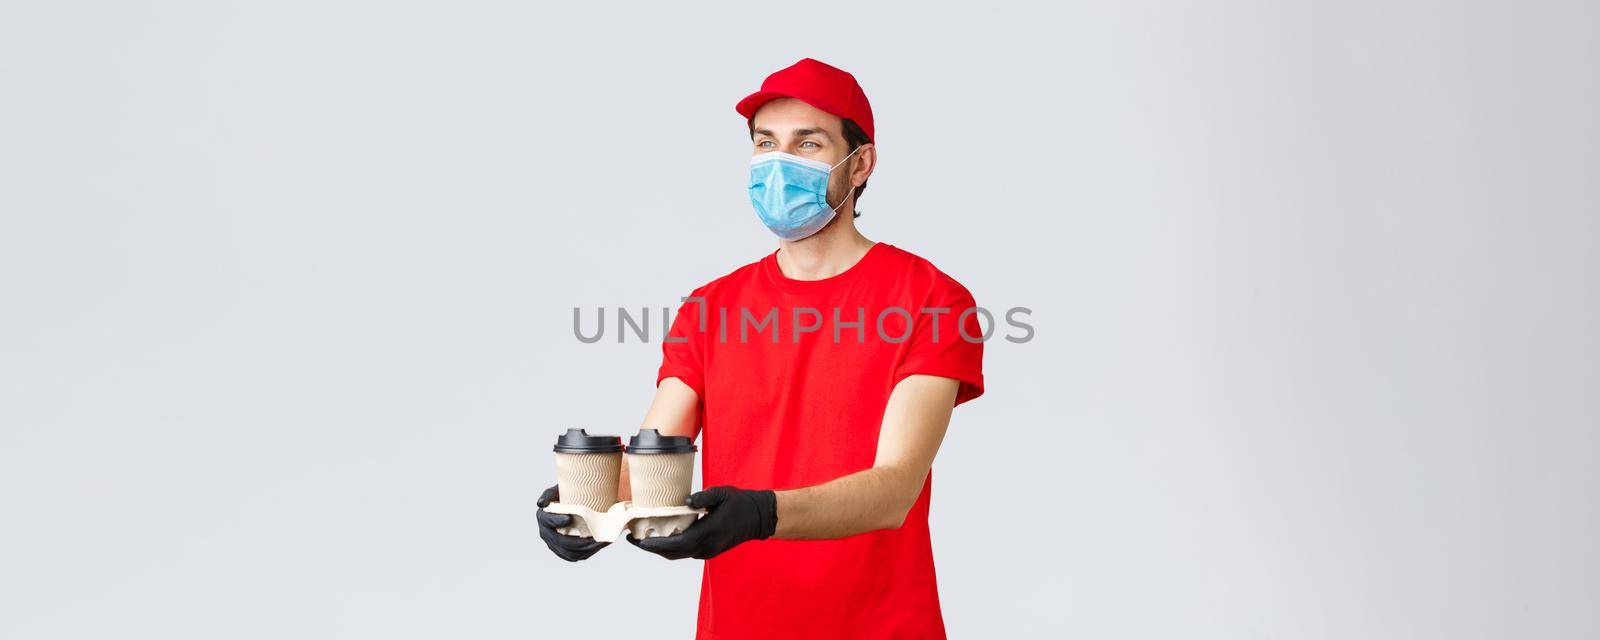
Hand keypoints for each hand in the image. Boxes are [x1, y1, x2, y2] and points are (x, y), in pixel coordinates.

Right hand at [537, 485, 610, 561]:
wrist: (570, 504)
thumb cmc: (565, 494)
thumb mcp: (557, 490)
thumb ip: (550, 494)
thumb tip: (541, 504)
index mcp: (543, 517)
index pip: (547, 521)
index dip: (556, 520)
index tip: (569, 517)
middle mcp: (545, 533)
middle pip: (561, 542)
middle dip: (579, 542)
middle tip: (595, 537)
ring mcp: (553, 544)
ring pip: (569, 553)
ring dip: (586, 550)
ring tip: (600, 543)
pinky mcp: (563, 551)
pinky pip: (574, 556)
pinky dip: (586, 553)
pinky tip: (597, 547)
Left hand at [627, 485, 776, 559]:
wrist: (759, 517)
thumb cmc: (740, 503)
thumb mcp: (722, 494)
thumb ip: (703, 497)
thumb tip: (686, 500)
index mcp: (708, 533)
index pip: (676, 544)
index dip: (655, 544)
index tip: (638, 540)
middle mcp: (706, 546)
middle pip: (672, 553)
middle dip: (651, 548)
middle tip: (632, 538)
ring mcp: (708, 551)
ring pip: (678, 554)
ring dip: (659, 549)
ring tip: (642, 538)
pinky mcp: (709, 550)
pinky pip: (685, 551)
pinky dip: (671, 547)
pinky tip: (663, 536)